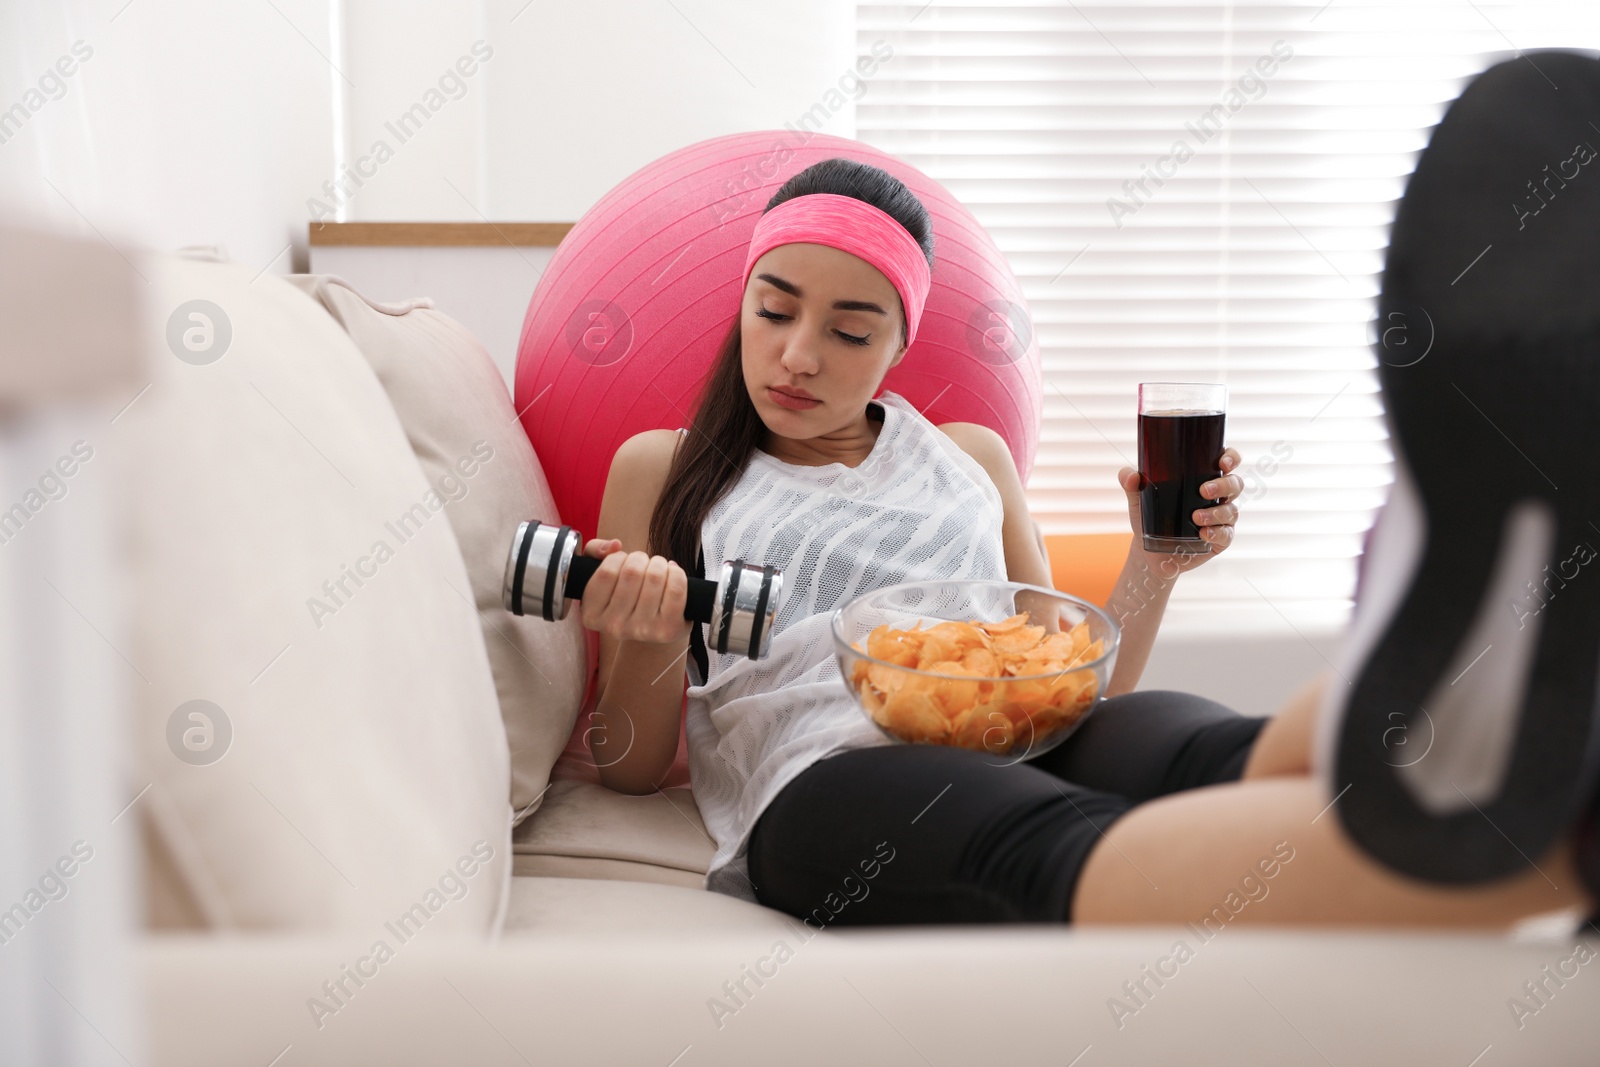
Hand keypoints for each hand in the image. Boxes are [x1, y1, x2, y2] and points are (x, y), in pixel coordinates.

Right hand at [578, 538, 693, 645]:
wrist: (650, 631)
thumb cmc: (623, 595)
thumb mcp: (599, 573)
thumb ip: (595, 550)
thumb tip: (614, 545)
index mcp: (592, 615)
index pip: (607, 571)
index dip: (618, 558)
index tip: (623, 561)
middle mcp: (615, 626)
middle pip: (632, 571)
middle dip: (641, 558)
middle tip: (643, 564)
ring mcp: (642, 630)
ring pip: (655, 577)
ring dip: (659, 564)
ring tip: (657, 569)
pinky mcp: (668, 629)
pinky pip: (676, 589)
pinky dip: (677, 573)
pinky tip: (671, 575)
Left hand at [1116, 448, 1242, 572]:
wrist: (1149, 550)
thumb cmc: (1150, 517)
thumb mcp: (1139, 499)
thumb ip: (1132, 484)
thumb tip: (1130, 476)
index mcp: (1204, 479)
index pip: (1227, 462)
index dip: (1231, 458)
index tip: (1222, 462)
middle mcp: (1218, 497)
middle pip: (1235, 484)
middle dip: (1223, 485)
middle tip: (1203, 491)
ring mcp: (1222, 519)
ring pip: (1232, 510)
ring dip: (1216, 512)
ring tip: (1195, 517)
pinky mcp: (1220, 539)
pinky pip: (1227, 535)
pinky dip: (1217, 533)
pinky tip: (1203, 533)